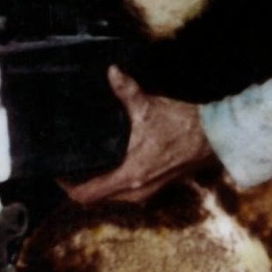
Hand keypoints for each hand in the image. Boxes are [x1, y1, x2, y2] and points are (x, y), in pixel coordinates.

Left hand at [63, 66, 214, 204]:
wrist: (215, 139)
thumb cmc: (183, 126)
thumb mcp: (149, 106)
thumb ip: (126, 90)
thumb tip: (111, 72)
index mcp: (129, 176)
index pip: (87, 194)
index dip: (67, 186)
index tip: (57, 172)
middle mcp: (135, 191)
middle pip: (95, 198)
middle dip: (79, 184)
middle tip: (67, 164)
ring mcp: (146, 193)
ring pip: (110, 197)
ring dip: (96, 184)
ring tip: (84, 164)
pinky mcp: (154, 188)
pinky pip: (123, 193)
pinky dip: (112, 183)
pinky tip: (108, 164)